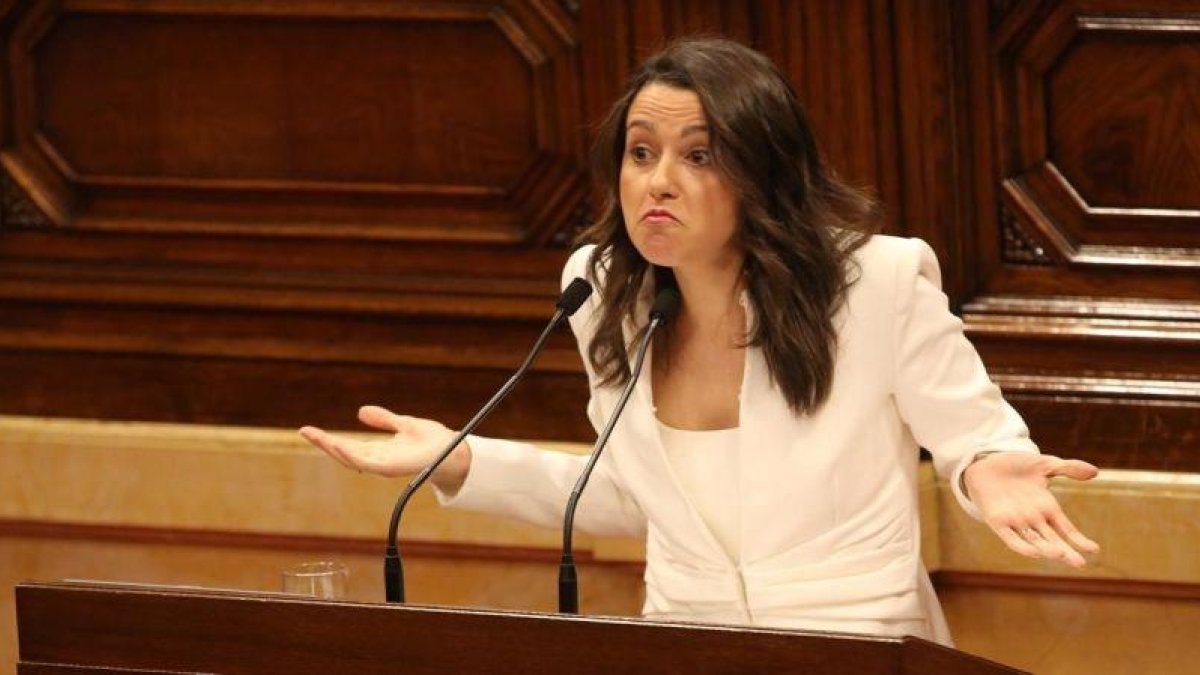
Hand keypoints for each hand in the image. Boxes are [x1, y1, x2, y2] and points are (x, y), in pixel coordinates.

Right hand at [299, 406, 471, 493]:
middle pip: (344, 453)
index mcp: (379, 451)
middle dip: (323, 443)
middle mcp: (378, 460)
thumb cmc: (433, 441)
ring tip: (317, 436)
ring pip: (351, 459)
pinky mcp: (391, 467)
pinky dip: (351, 454)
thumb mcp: (404, 424)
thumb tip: (360, 411)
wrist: (454, 451)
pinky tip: (339, 445)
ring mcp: (383, 465)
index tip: (309, 430)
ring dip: (333, 448)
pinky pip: (367, 463)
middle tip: (304, 431)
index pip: (348, 445)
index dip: (328, 439)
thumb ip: (384, 419)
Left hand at [963, 452, 1099, 567]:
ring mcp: (1016, 521)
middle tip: (1079, 564)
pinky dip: (1021, 546)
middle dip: (1066, 552)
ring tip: (1060, 554)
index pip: (1066, 529)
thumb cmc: (1016, 465)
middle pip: (1053, 540)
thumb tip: (1095, 471)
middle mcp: (1034, 518)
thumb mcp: (1044, 464)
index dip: (1079, 540)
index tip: (1094, 550)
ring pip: (1034, 540)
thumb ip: (1068, 468)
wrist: (985, 463)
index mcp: (1047, 508)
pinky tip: (1034, 553)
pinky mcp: (997, 521)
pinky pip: (1011, 538)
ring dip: (1045, 549)